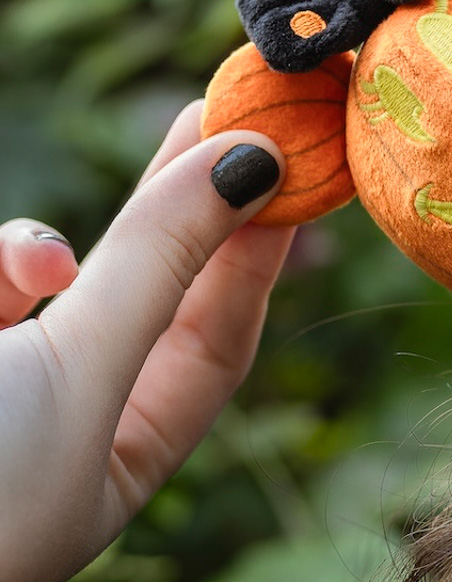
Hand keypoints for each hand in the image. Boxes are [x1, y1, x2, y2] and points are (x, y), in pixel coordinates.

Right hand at [0, 103, 290, 581]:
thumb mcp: (80, 373)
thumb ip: (160, 264)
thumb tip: (258, 160)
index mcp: (113, 469)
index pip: (212, 343)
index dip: (254, 252)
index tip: (293, 163)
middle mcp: (47, 432)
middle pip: (136, 296)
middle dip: (174, 208)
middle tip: (222, 111)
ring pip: (23, 279)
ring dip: (24, 255)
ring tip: (34, 273)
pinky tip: (2, 281)